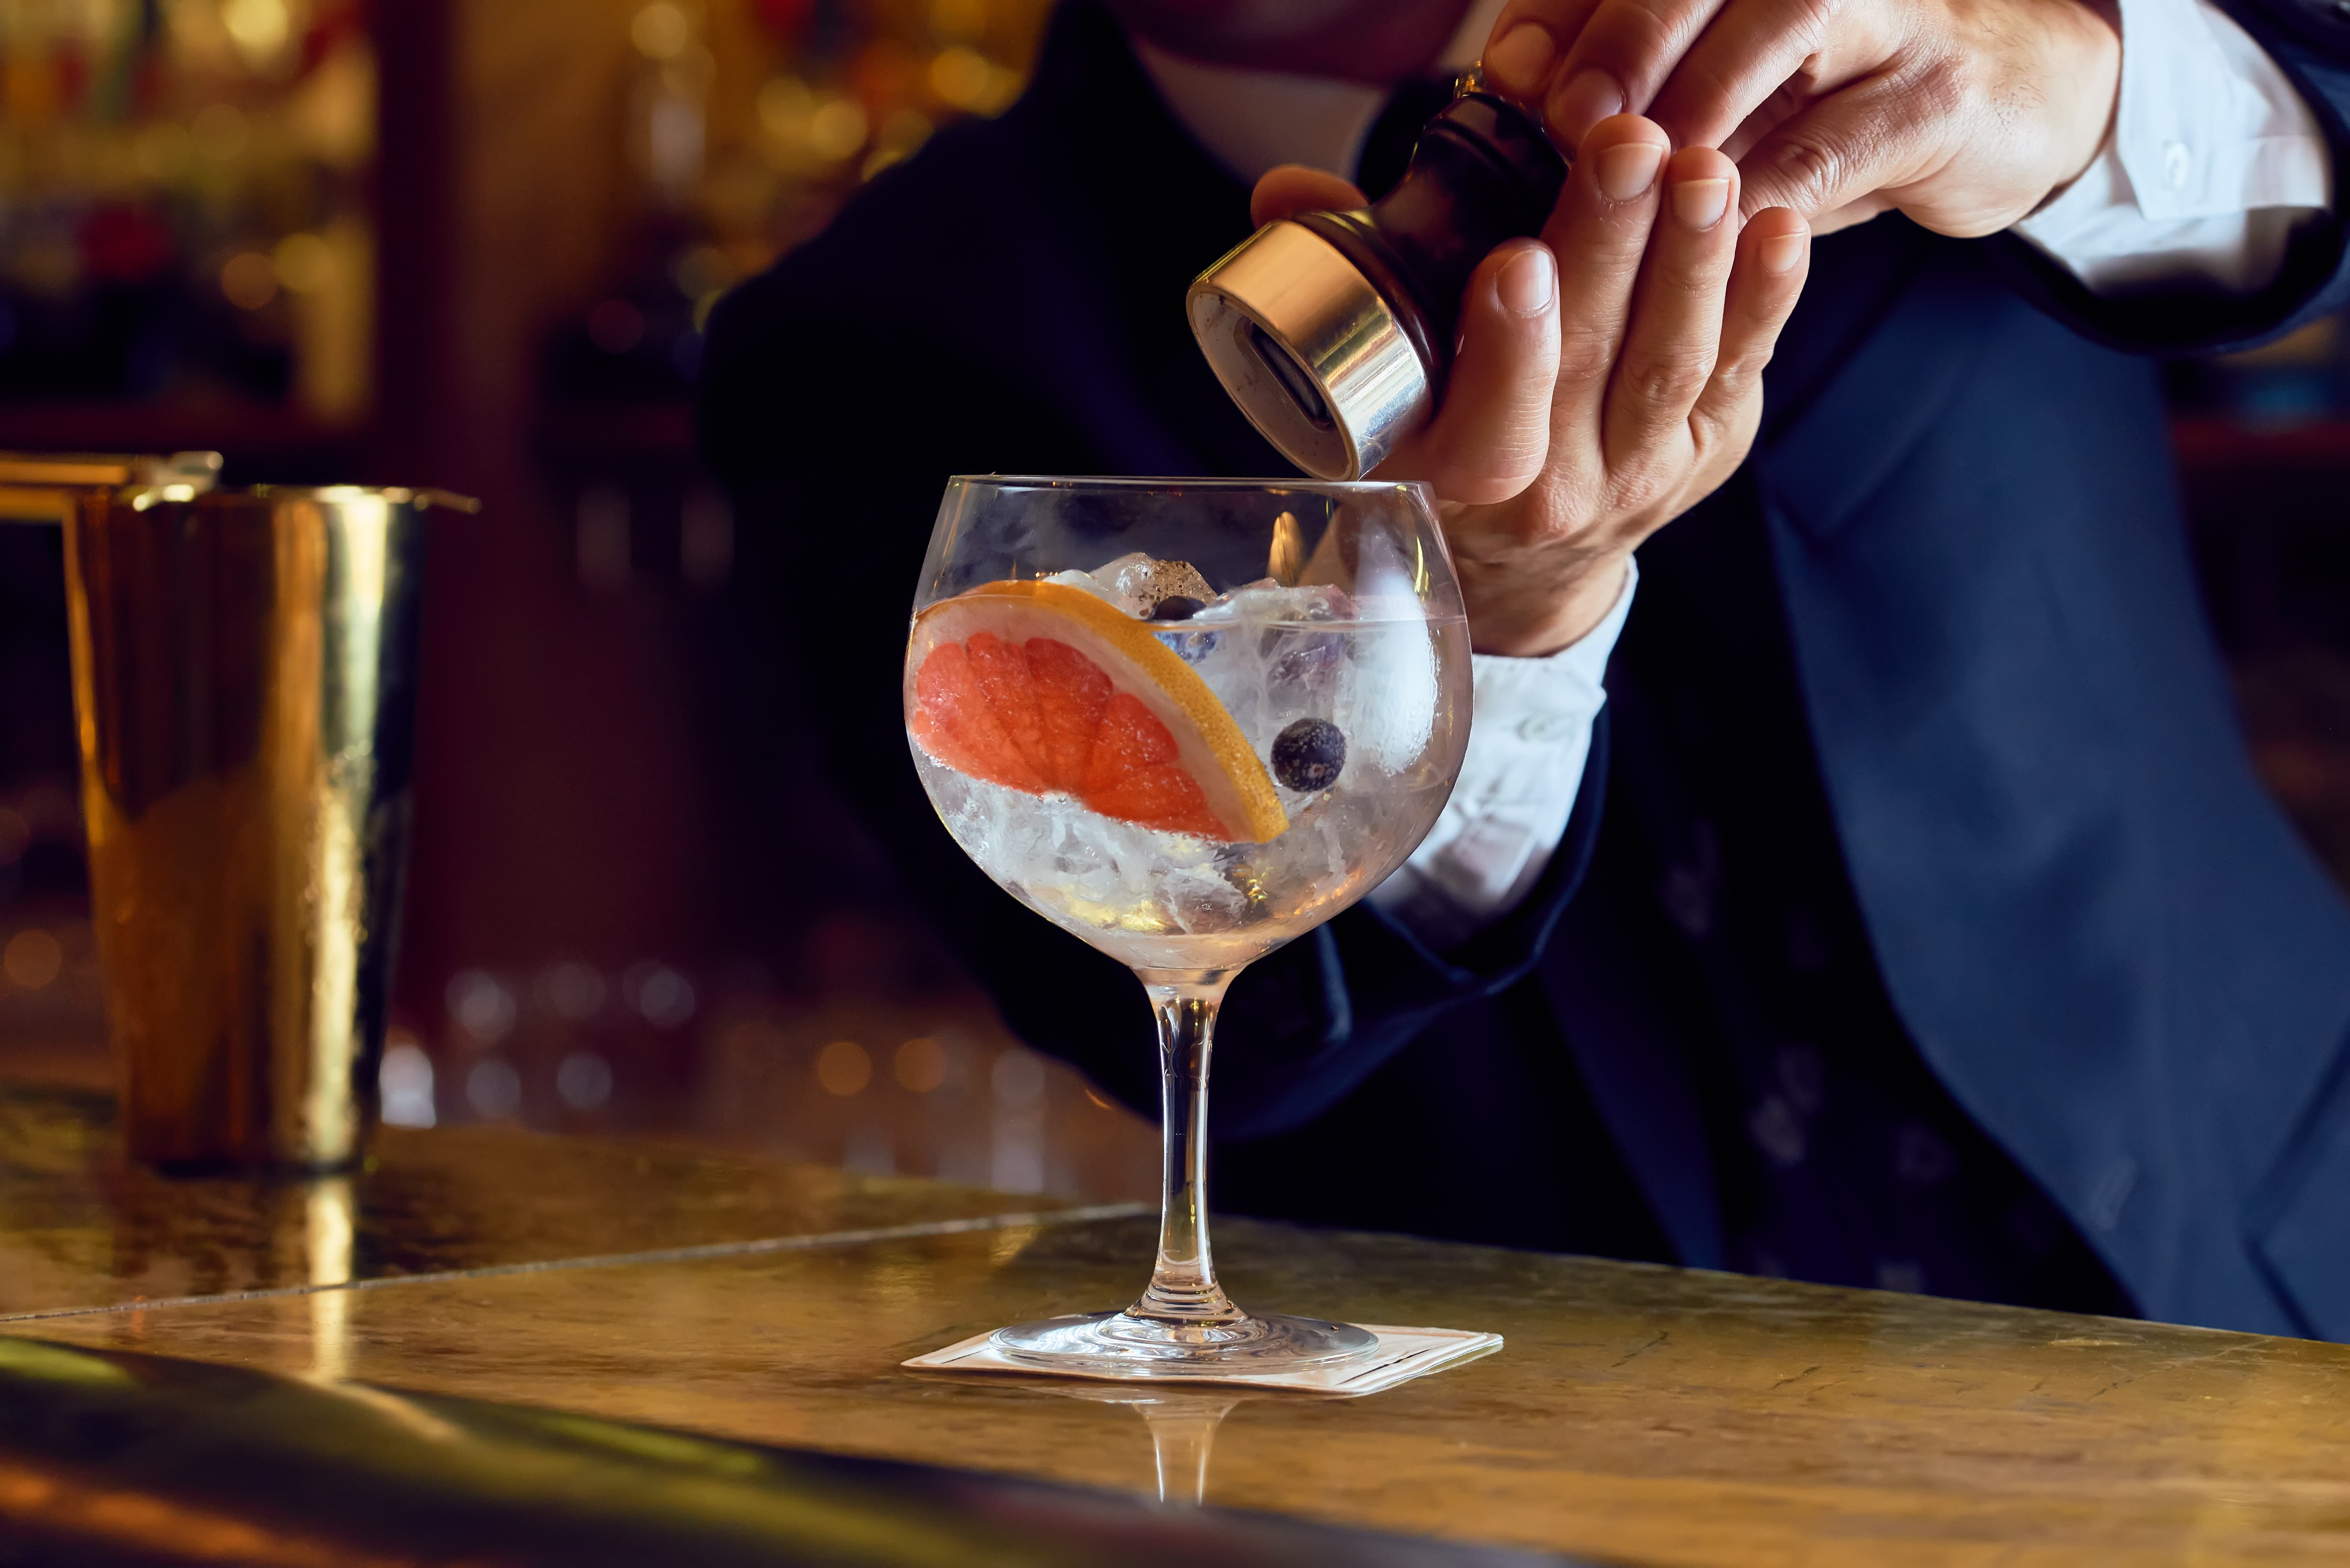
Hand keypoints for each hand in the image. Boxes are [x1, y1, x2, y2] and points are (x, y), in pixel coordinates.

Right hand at [1252, 116, 1807, 654]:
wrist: (1527, 562)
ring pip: (1674, 363)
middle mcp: (1561, 493)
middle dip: (1616, 248)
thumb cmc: (1445, 449)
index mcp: (1466, 485)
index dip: (1512, 350)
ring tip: (1704, 167)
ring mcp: (1645, 473)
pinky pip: (1742, 368)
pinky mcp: (1712, 446)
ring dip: (1696, 260)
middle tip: (1628, 147)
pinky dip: (1766, 297)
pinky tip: (1777, 224)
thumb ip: (1346, 286)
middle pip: (1595, 364)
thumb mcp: (1380, 397)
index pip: (1494, 428)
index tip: (1518, 262)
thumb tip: (1283, 196)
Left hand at [1480, 0, 2119, 236]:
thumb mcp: (1728, 83)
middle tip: (1567, 114)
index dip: (1563, 14)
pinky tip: (1713, 226)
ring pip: (1779, 32)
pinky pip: (1831, 147)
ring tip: (1632, 169)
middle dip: (1624, 38)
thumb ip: (1633, 83)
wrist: (2007, 104)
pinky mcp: (1933, 99)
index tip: (1506, 73)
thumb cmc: (1836, 99)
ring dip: (1694, 104)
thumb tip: (1511, 88)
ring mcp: (1887, 19)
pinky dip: (1764, 188)